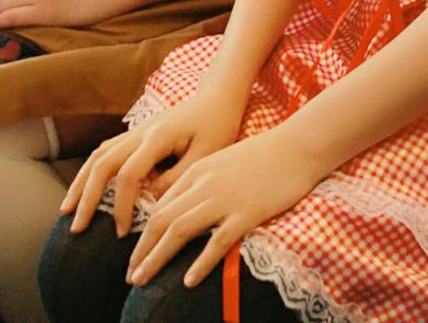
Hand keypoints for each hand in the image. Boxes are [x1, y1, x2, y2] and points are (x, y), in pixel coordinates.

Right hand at [64, 95, 242, 236]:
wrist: (218, 98)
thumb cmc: (217, 126)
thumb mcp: (205, 157)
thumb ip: (175, 181)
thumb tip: (147, 204)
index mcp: (159, 136)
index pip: (128, 175)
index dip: (121, 206)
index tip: (122, 232)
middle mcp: (141, 131)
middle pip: (102, 162)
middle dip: (87, 196)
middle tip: (77, 228)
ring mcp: (136, 130)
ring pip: (98, 154)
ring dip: (81, 182)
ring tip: (67, 210)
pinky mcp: (137, 134)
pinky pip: (106, 151)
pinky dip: (91, 171)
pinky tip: (84, 189)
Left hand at [124, 127, 320, 287]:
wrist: (296, 146)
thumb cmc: (263, 156)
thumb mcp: (222, 163)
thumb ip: (201, 183)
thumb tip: (181, 210)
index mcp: (197, 172)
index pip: (159, 206)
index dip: (143, 234)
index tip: (136, 256)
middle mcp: (204, 184)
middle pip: (161, 220)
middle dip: (141, 251)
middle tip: (131, 276)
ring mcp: (225, 198)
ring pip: (179, 230)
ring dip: (156, 258)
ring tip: (143, 279)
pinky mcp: (247, 212)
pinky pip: (218, 241)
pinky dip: (200, 262)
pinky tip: (188, 281)